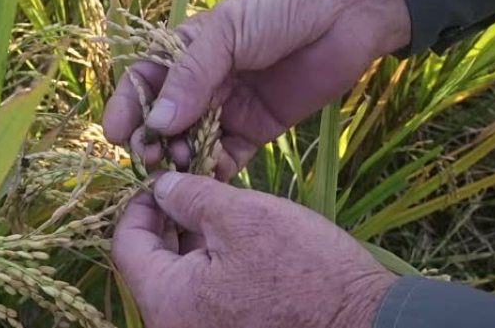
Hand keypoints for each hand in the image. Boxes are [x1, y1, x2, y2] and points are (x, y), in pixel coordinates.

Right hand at [103, 0, 410, 179]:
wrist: (349, 11)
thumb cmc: (281, 6)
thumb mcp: (228, 32)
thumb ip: (192, 77)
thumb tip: (157, 121)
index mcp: (188, 50)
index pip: (146, 80)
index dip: (128, 106)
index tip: (116, 134)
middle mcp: (204, 81)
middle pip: (167, 117)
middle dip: (154, 140)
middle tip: (149, 160)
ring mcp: (230, 107)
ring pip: (194, 140)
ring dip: (182, 157)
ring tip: (179, 169)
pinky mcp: (258, 128)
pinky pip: (229, 154)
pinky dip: (216, 169)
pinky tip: (210, 177)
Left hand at [113, 172, 395, 327]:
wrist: (367, 325)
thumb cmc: (304, 271)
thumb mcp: (243, 218)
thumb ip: (190, 197)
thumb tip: (159, 186)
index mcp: (166, 302)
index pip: (127, 246)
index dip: (139, 205)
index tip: (159, 180)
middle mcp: (175, 325)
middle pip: (151, 263)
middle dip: (167, 220)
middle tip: (189, 186)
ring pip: (179, 278)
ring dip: (190, 240)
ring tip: (214, 206)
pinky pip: (203, 294)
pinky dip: (210, 263)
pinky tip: (232, 239)